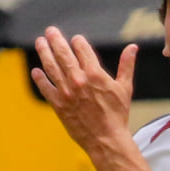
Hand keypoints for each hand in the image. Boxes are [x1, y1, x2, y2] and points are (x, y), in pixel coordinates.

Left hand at [31, 29, 135, 154]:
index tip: (76, 40)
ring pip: (51, 66)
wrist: (107, 140)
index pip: (81, 47)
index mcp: (95, 73)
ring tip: (40, 43)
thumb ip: (126, 65)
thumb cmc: (118, 115)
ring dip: (44, 52)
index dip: (78, 41)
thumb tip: (133, 47)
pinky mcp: (58, 104)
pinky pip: (45, 87)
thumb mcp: (125, 88)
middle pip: (62, 52)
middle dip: (55, 39)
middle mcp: (78, 79)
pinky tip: (36, 71)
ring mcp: (66, 91)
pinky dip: (39, 78)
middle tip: (50, 31)